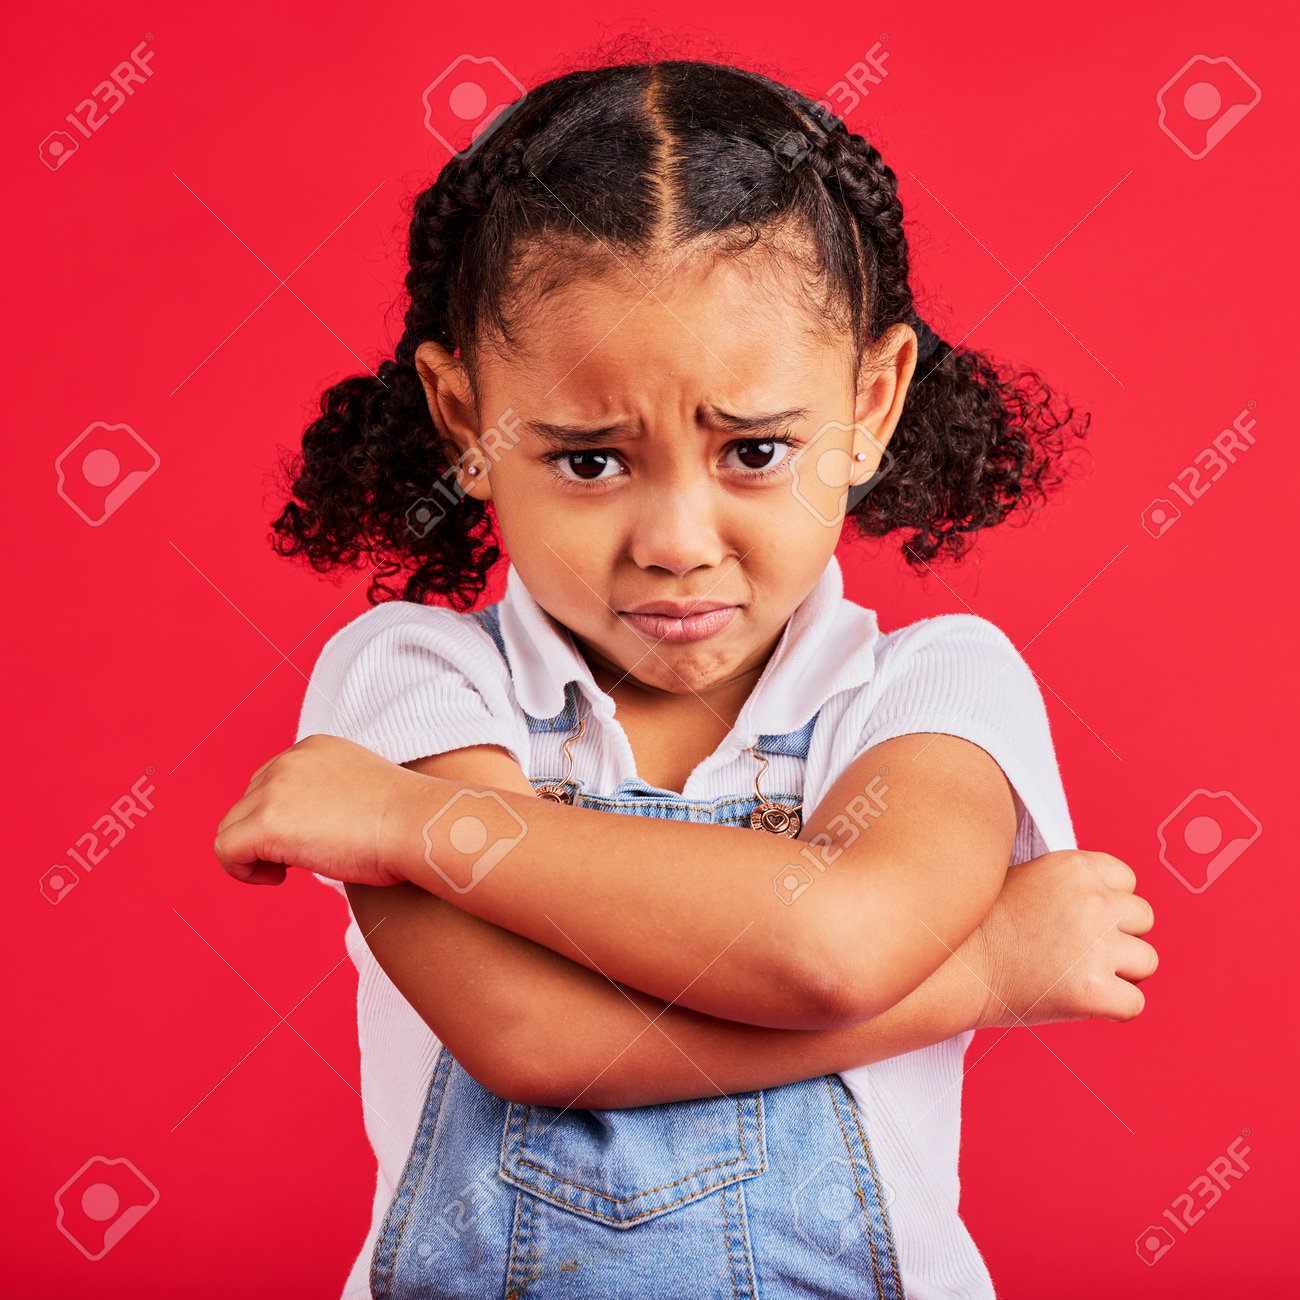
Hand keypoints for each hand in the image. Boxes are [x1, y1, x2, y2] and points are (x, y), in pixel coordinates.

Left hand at [214, 734, 425, 887]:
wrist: (418, 825)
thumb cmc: (407, 820)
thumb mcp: (365, 792)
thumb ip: (331, 798)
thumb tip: (314, 831)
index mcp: (313, 748)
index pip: (272, 781)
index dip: (284, 816)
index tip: (312, 839)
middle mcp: (288, 761)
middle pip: (248, 802)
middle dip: (267, 833)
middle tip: (305, 857)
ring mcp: (274, 789)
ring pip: (232, 826)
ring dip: (254, 851)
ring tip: (288, 871)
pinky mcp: (266, 822)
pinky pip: (226, 850)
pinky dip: (241, 870)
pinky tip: (277, 879)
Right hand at [971, 850, 1157, 1028]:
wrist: (953, 968)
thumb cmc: (979, 927)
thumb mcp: (1025, 878)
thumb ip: (1071, 885)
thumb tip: (1109, 902)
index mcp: (1075, 867)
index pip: (1126, 879)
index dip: (1107, 902)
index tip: (1081, 918)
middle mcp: (1092, 901)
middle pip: (1143, 918)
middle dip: (1119, 935)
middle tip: (1079, 950)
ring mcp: (1096, 946)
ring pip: (1147, 961)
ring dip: (1120, 972)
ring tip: (1076, 974)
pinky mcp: (1094, 991)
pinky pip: (1135, 1004)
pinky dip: (1112, 1008)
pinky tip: (1078, 1000)